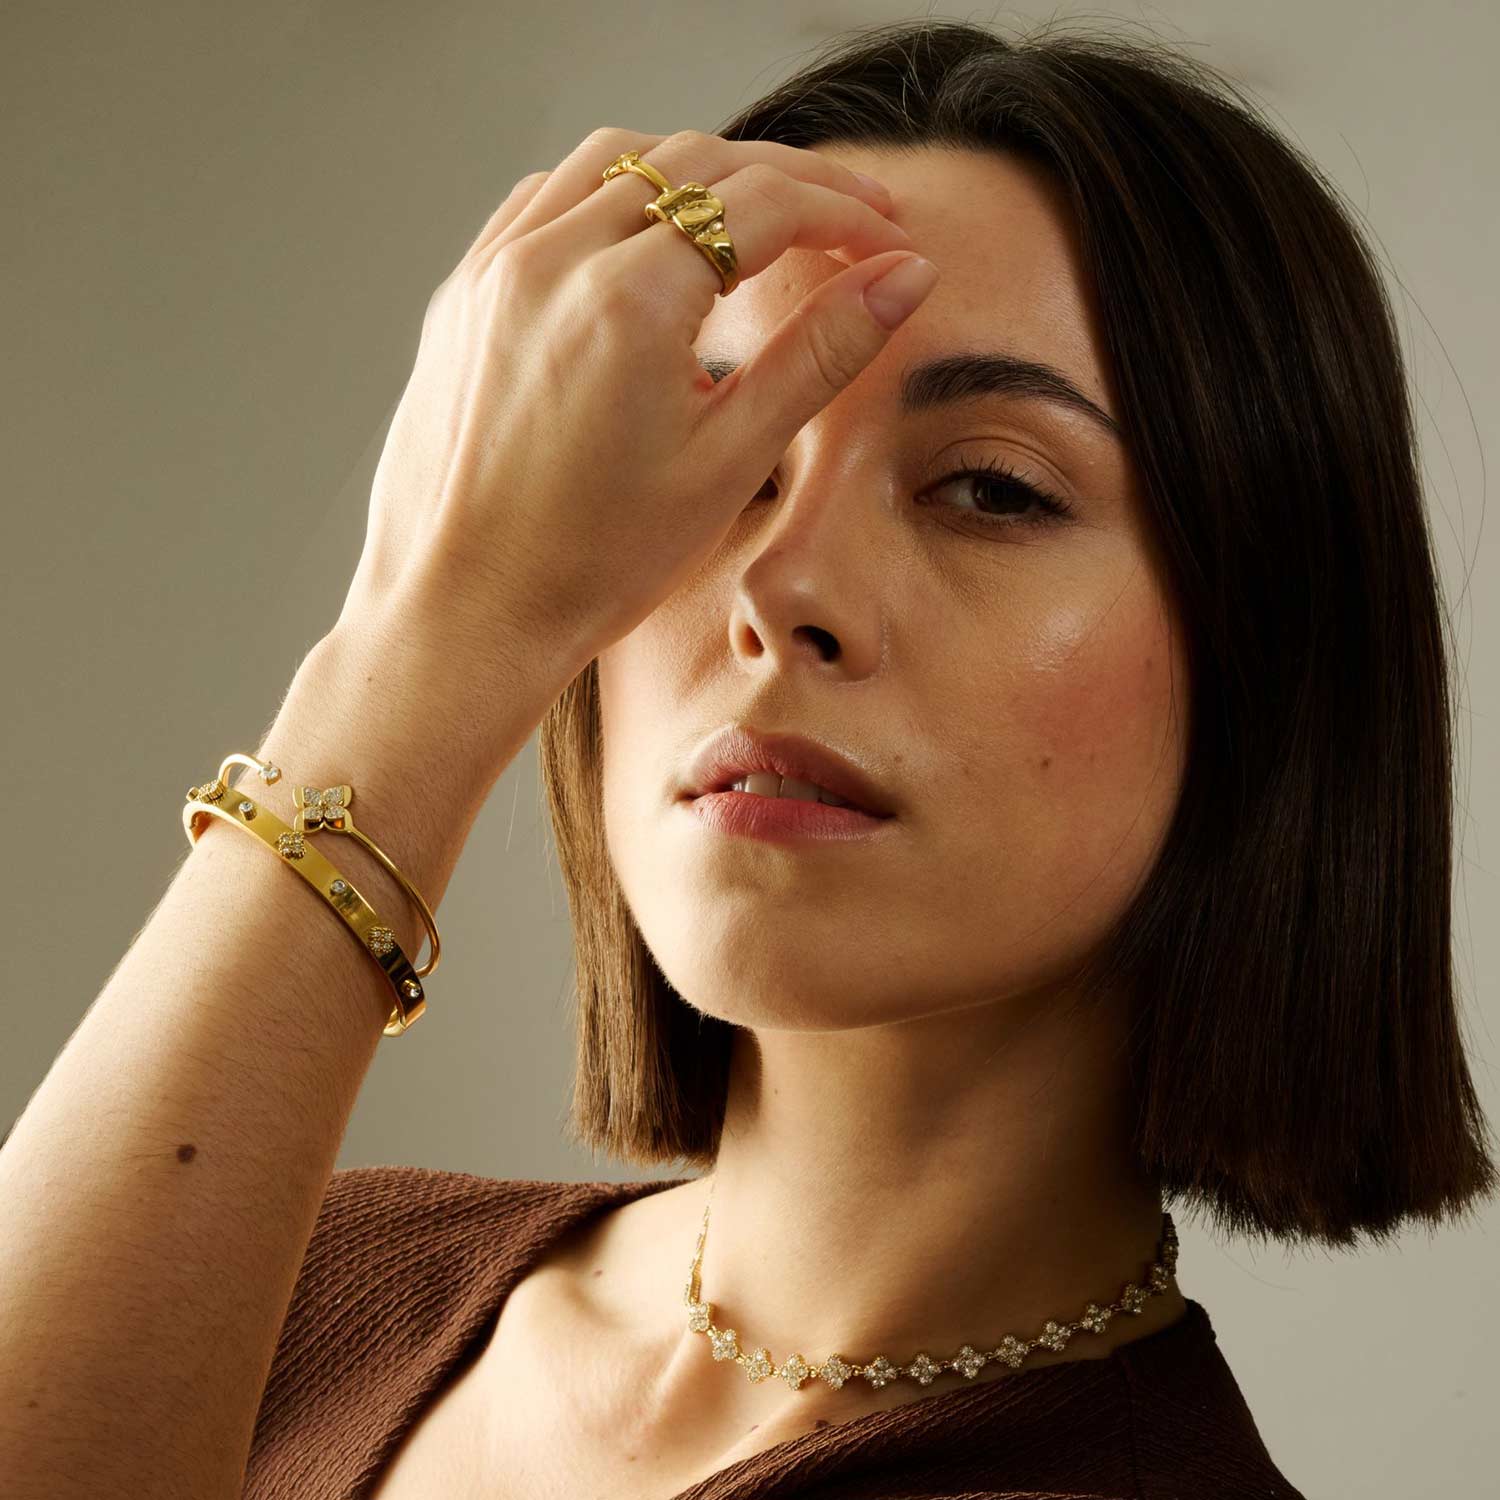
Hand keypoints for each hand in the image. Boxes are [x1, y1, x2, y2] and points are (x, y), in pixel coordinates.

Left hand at [334, 126, 937, 758]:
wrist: (465, 614)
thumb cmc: (593, 562)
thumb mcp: (729, 461)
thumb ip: (819, 354)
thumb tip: (904, 278)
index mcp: (627, 298)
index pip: (761, 204)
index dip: (841, 210)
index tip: (887, 236)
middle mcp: (552, 259)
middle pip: (694, 162)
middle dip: (784, 179)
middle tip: (848, 218)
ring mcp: (496, 270)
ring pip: (615, 161)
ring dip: (698, 172)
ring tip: (756, 217)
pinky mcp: (463, 295)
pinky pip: (545, 199)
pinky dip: (612, 193)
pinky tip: (646, 235)